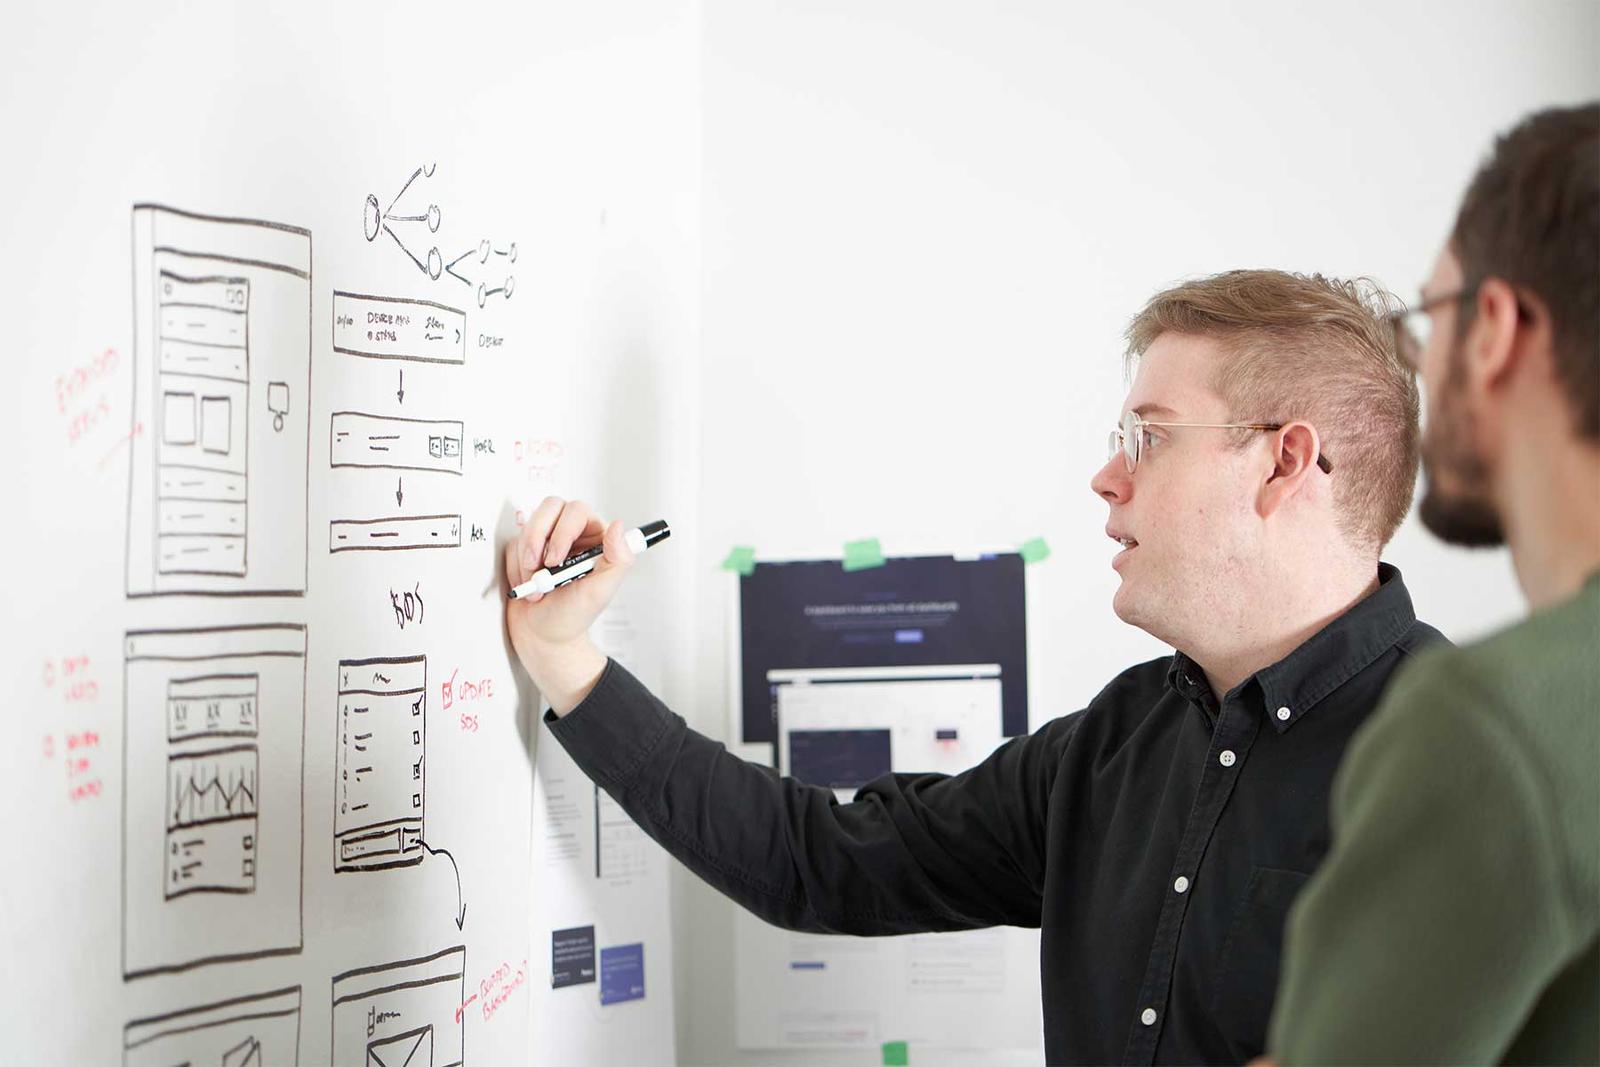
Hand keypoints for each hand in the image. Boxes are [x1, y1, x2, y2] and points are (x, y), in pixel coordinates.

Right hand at [504, 497, 634, 712]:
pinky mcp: (526, 548)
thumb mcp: (601, 591)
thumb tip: (619, 527)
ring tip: (538, 588)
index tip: (555, 561)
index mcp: (596, 538)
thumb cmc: (573, 616)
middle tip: (539, 569)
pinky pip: (513, 543)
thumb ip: (619, 559)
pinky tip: (528, 586)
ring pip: (529, 526)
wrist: (542, 636)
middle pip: (550, 507)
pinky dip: (517, 568)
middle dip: (538, 539)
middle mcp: (572, 534)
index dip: (563, 531)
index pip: (578, 511)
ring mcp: (547, 539)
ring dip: (527, 560)